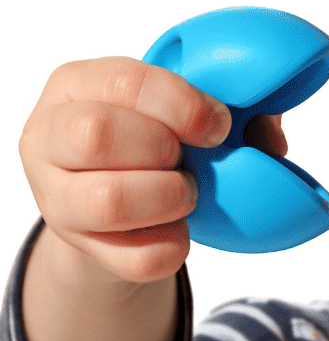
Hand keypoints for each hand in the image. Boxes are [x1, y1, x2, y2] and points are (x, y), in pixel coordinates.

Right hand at [19, 57, 233, 283]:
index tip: (218, 125)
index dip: (181, 104)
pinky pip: (133, 258)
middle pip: (97, 135)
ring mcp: (53, 196)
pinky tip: (180, 228)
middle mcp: (49, 136)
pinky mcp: (76, 247)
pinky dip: (172, 246)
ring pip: (106, 201)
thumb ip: (230, 105)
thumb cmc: (152, 132)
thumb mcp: (176, 105)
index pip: (124, 82)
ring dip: (167, 198)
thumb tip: (268, 131)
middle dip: (164, 149)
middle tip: (192, 159)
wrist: (116, 197)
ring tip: (186, 192)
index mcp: (78, 82)